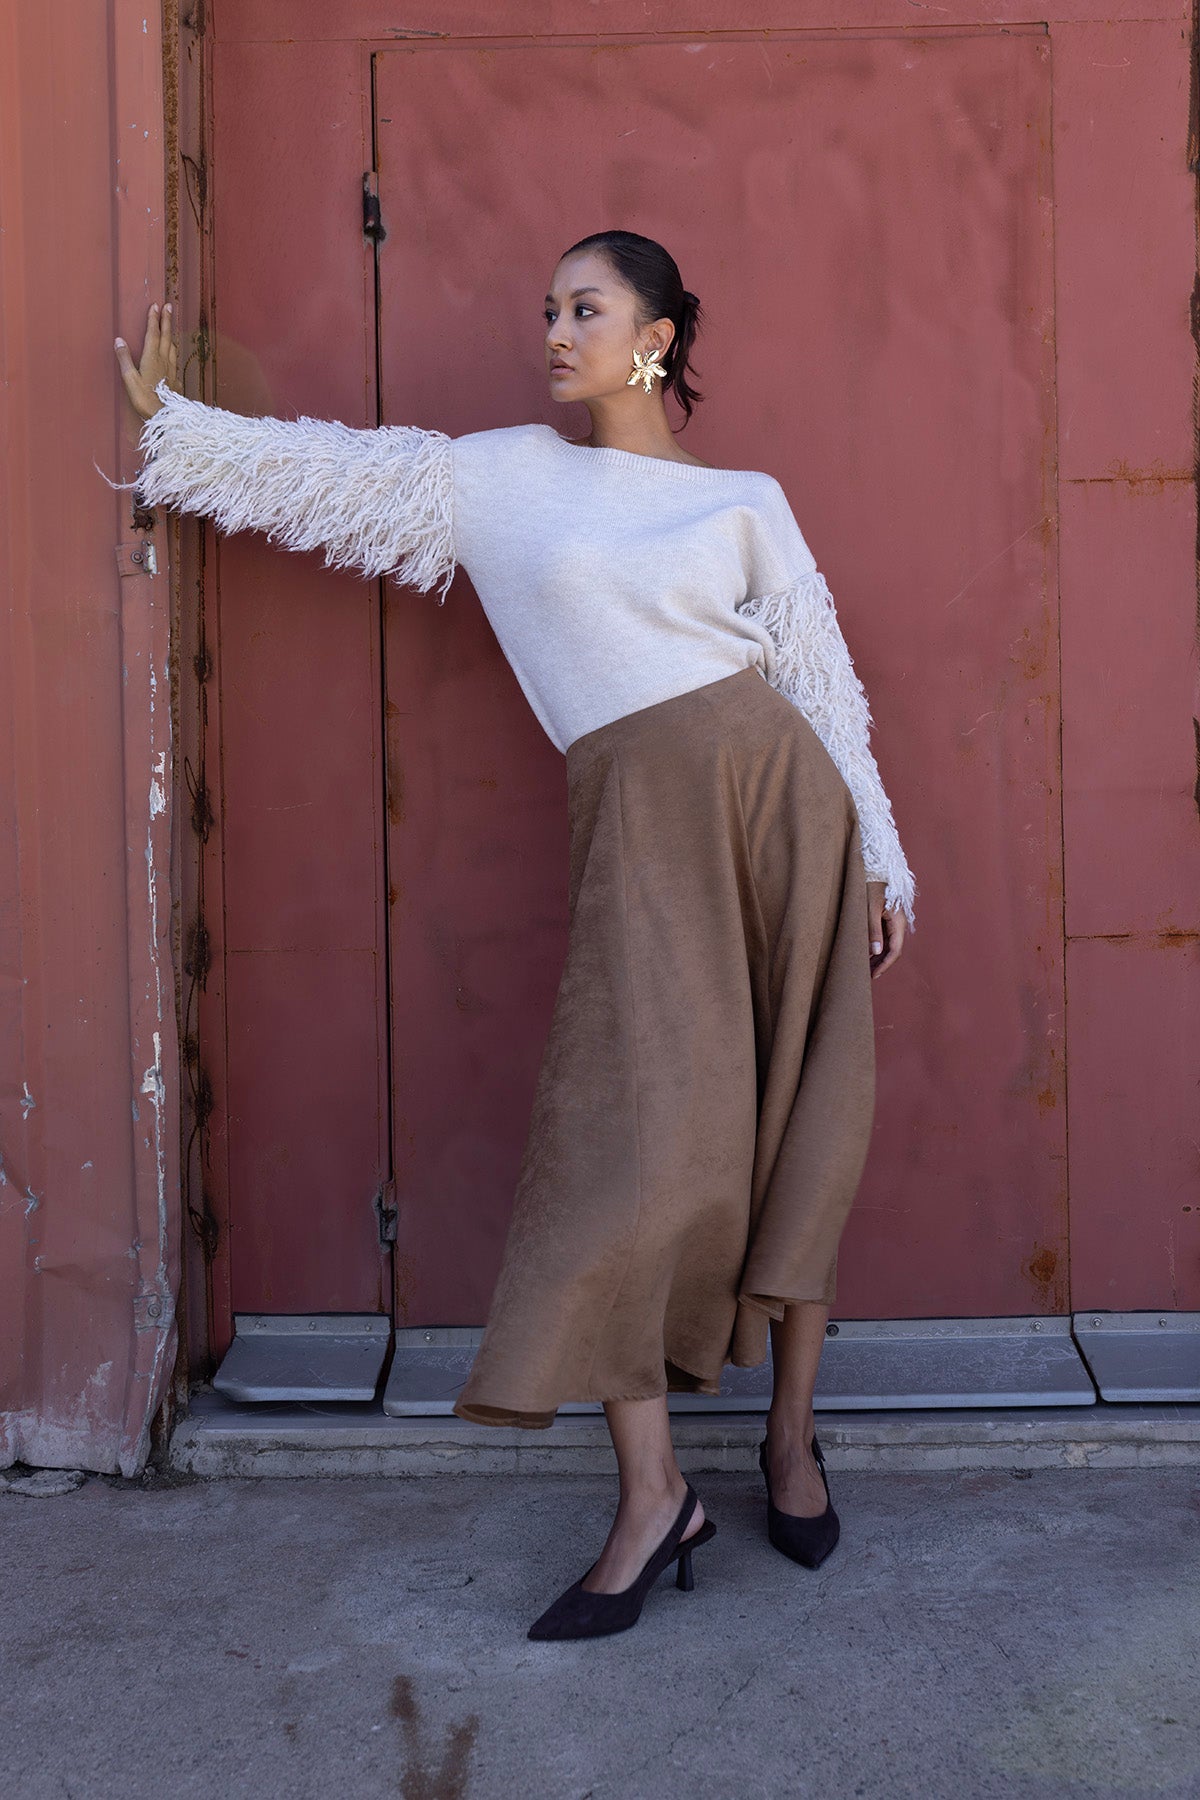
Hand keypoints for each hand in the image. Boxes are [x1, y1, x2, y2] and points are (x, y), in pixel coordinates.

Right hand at [114, 300, 177, 420]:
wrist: (165, 416)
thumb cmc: (145, 399)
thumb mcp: (130, 379)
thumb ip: (125, 359)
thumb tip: (119, 340)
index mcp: (152, 358)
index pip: (153, 334)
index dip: (154, 319)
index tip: (155, 305)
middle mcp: (164, 361)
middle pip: (166, 336)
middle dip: (167, 320)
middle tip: (169, 306)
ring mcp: (172, 370)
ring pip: (173, 347)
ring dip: (171, 334)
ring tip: (171, 327)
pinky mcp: (176, 381)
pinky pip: (176, 361)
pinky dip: (174, 353)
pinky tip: (174, 356)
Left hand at [867, 880, 905, 979]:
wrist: (874, 866)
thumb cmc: (870, 884)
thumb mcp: (869, 908)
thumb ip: (873, 930)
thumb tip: (876, 952)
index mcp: (898, 920)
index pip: (895, 950)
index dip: (885, 964)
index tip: (874, 975)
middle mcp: (898, 922)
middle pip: (893, 949)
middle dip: (881, 963)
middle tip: (867, 976)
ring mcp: (893, 920)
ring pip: (889, 944)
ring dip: (879, 956)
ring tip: (865, 967)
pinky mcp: (887, 917)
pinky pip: (884, 936)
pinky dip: (877, 946)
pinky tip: (867, 952)